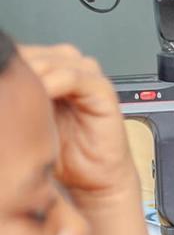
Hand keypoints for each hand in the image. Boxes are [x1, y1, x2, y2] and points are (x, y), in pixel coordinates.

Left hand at [20, 45, 138, 208]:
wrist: (91, 181)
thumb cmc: (58, 157)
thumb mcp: (22, 127)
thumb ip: (13, 104)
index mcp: (48, 75)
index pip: (22, 55)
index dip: (7, 64)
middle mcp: (68, 70)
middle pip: (34, 53)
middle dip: (15, 68)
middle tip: (1, 85)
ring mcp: (87, 77)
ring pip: (53, 60)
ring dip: (31, 73)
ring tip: (14, 92)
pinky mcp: (102, 90)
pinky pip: (74, 77)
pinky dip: (53, 83)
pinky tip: (38, 96)